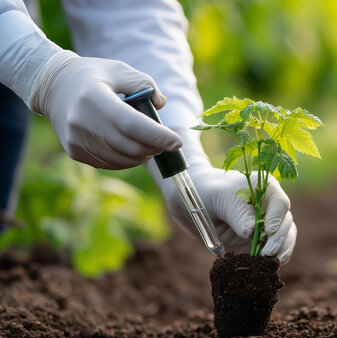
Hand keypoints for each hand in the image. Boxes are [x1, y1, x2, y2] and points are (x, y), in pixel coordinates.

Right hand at [30, 51, 182, 169]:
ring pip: (123, 159)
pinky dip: (129, 160)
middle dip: (155, 147)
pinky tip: (134, 148)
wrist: (53, 87)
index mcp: (94, 98)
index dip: (158, 136)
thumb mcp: (120, 70)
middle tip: (166, 142)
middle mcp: (82, 122)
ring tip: (151, 144)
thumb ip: (145, 84)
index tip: (177, 141)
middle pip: (130, 146)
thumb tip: (161, 104)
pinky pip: (111, 164)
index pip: (132, 125)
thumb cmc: (93, 76)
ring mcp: (77, 141)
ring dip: (144, 155)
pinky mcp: (76, 152)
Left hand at [149, 131, 296, 263]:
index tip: (267, 230)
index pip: (280, 203)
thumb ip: (236, 213)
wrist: (195, 205)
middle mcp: (271, 207)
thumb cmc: (208, 192)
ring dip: (281, 251)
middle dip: (279, 239)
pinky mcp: (260, 243)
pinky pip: (273, 252)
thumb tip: (252, 231)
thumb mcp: (220, 197)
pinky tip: (264, 267)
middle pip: (286, 223)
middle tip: (267, 252)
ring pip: (285, 239)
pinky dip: (271, 260)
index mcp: (266, 189)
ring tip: (270, 262)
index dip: (277, 217)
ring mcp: (267, 226)